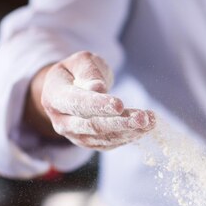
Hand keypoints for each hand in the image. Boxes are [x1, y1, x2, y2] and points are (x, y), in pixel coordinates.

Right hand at [25, 51, 154, 150]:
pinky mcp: (90, 143)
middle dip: (120, 123)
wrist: (70, 90)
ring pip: (104, 137)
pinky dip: (130, 136)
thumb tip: (98, 88)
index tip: (119, 104)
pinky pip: (111, 143)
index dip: (98, 105)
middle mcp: (62, 122)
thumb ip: (89, 72)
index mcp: (54, 97)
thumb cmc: (77, 72)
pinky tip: (145, 128)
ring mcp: (76, 136)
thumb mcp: (81, 62)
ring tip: (150, 121)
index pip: (76, 103)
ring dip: (130, 131)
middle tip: (143, 118)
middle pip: (92, 126)